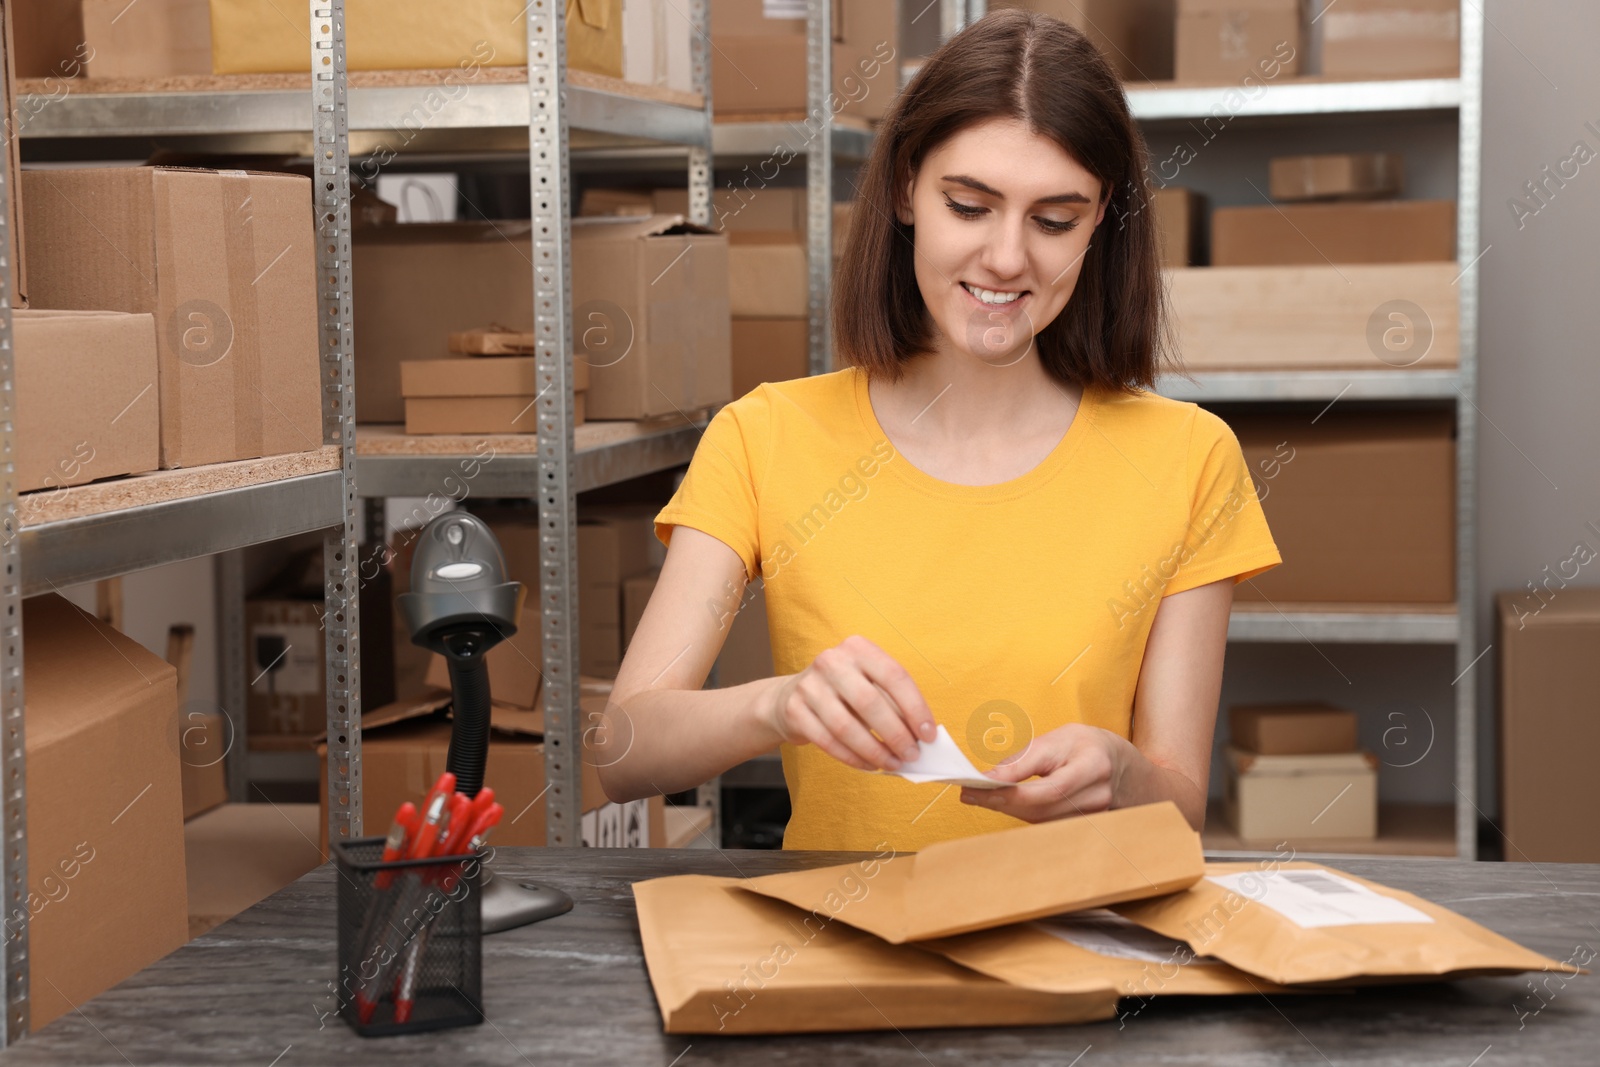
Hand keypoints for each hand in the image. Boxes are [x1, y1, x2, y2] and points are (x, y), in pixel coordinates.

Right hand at [764, 635, 936, 771]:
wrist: (791, 697)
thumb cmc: (843, 692)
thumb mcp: (868, 684)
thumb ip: (893, 704)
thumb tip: (921, 736)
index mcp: (858, 648)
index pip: (894, 676)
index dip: (915, 708)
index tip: (929, 734)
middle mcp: (832, 661)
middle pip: (870, 703)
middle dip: (896, 734)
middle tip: (912, 755)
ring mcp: (809, 686)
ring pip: (847, 727)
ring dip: (875, 750)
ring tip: (893, 764)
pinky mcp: (794, 711)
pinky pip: (828, 742)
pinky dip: (853, 758)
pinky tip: (870, 765)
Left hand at [958, 723, 1131, 822]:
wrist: (1119, 764)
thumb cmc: (1084, 746)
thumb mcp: (1056, 739)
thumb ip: (1024, 759)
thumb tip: (988, 778)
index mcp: (1093, 767)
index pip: (1046, 789)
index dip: (1009, 791)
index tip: (976, 787)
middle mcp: (1097, 796)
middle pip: (1040, 809)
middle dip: (1000, 802)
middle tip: (968, 794)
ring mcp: (1093, 816)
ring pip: (1040, 820)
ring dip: (1006, 809)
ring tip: (978, 797)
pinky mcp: (1083, 827)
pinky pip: (1045, 823)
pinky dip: (1021, 814)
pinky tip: (1002, 803)